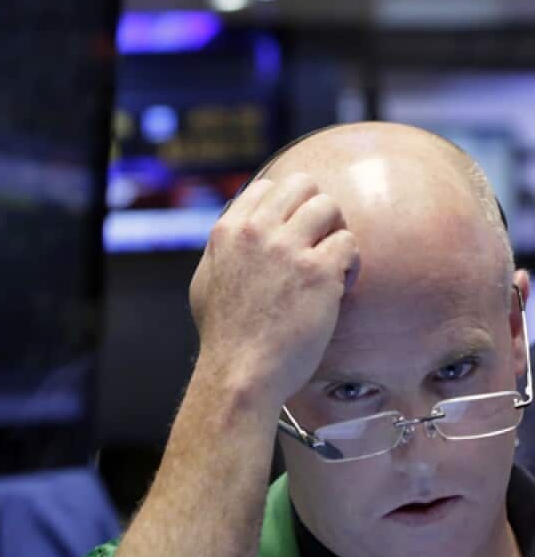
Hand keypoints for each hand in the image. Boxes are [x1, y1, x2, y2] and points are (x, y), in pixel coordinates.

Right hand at [189, 173, 359, 404]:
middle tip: (318, 242)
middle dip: (316, 210)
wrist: (240, 371)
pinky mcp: (317, 271)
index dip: (286, 207)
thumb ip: (223, 250)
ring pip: (330, 206)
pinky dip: (350, 265)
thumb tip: (238, 230)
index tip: (292, 234)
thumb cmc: (224, 335)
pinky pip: (349, 243)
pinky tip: (338, 289)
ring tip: (331, 265)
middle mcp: (255, 232)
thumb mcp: (207, 280)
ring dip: (336, 233)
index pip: (266, 187)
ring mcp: (287, 249)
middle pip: (302, 185)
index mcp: (227, 231)